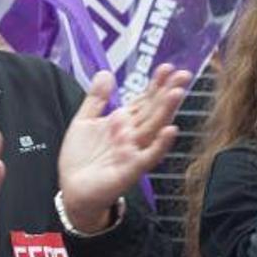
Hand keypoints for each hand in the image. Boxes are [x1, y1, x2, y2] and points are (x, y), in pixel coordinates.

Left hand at [58, 67, 187, 233]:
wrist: (72, 189)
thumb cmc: (81, 158)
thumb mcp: (84, 121)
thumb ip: (96, 99)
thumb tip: (106, 73)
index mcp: (123, 122)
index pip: (143, 99)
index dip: (155, 84)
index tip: (167, 67)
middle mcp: (133, 135)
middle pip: (154, 110)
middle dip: (167, 92)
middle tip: (183, 74)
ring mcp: (134, 151)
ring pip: (154, 128)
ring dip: (167, 110)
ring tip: (177, 92)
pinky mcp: (130, 169)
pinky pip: (148, 156)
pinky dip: (160, 144)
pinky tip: (170, 130)